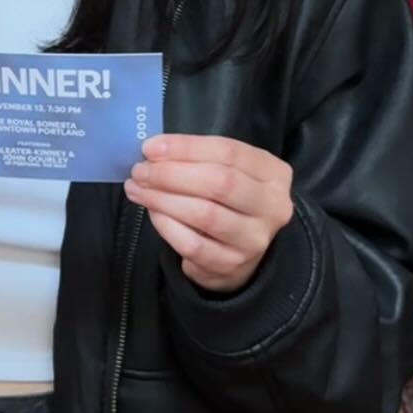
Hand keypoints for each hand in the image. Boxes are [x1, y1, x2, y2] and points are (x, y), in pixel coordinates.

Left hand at [125, 134, 292, 293]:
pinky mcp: (231, 265)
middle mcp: (273, 207)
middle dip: (172, 174)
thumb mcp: (227, 171)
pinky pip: (192, 245)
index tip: (150, 148)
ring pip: (205, 214)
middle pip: (220, 182)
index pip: (229, 152)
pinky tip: (152, 213)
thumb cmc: (228, 200)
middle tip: (141, 171)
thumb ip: (198, 158)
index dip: (186, 148)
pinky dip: (166, 226)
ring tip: (139, 190)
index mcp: (274, 174)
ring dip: (164, 199)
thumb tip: (154, 150)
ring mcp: (254, 240)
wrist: (239, 250)